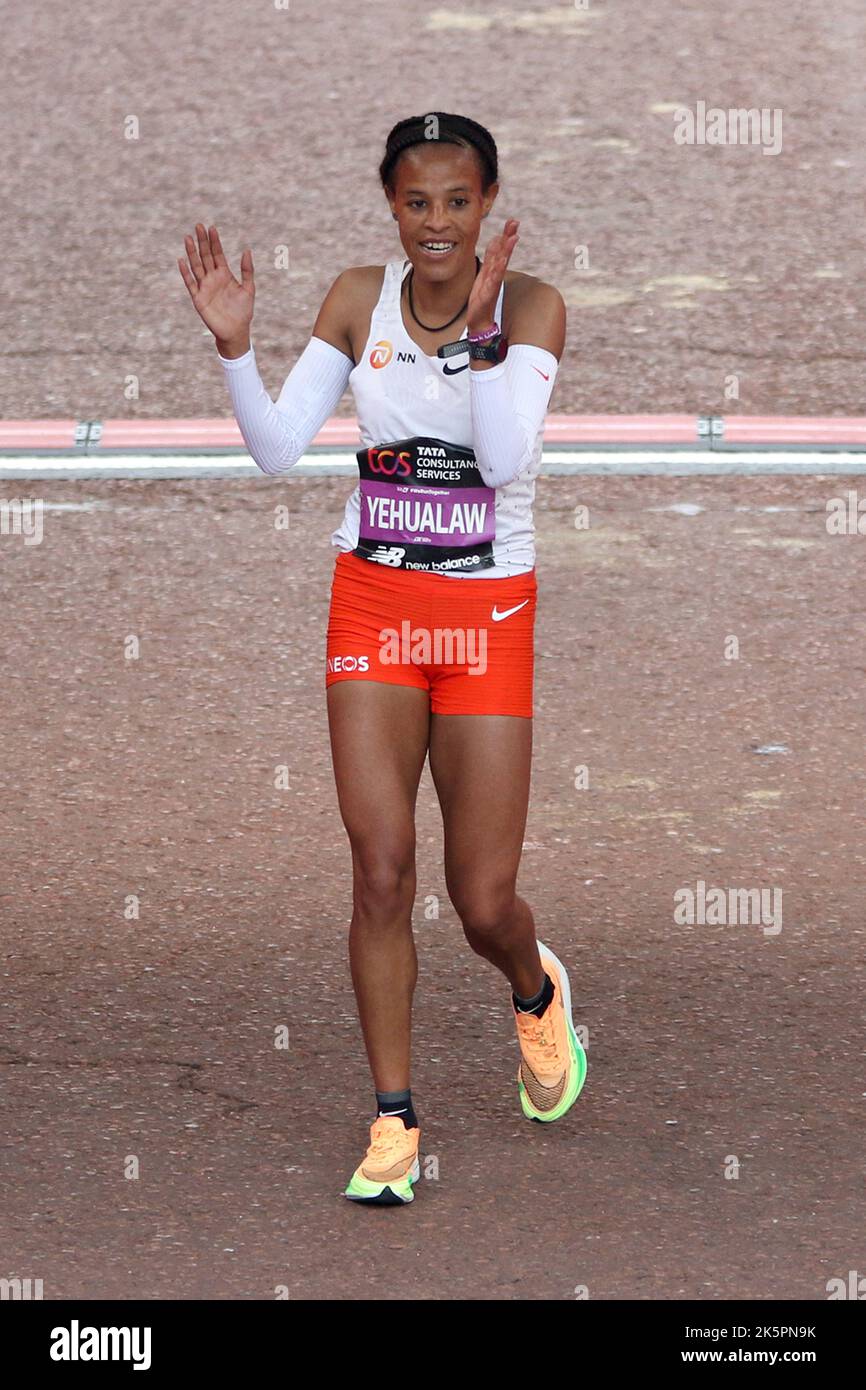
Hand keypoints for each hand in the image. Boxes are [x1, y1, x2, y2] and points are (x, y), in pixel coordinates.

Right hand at [178, 223, 253, 350]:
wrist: (236, 331)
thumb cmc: (243, 311)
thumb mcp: (249, 289)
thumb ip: (247, 270)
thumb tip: (247, 250)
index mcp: (224, 275)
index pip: (217, 254)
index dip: (214, 242)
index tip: (212, 228)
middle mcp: (212, 278)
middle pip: (205, 256)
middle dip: (202, 242)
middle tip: (198, 226)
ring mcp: (204, 287)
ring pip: (196, 266)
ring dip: (192, 253)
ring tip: (188, 238)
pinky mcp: (198, 298)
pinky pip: (190, 284)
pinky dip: (186, 273)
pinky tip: (182, 261)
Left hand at [467, 217, 518, 333]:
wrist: (480, 320)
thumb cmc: (482, 297)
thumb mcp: (484, 274)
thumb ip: (491, 258)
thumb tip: (496, 240)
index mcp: (494, 269)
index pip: (502, 249)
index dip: (507, 235)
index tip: (513, 221)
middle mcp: (496, 274)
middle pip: (504, 253)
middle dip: (509, 237)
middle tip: (515, 223)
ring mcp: (493, 283)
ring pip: (501, 264)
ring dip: (507, 250)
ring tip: (512, 238)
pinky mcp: (488, 293)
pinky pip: (494, 280)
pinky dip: (498, 270)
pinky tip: (502, 261)